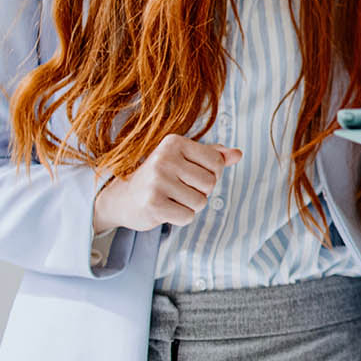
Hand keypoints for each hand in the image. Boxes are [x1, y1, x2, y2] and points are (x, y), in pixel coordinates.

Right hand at [93, 134, 240, 233]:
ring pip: (200, 202)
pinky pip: (188, 217)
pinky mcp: (153, 204)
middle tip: (178, 189)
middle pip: (210, 183)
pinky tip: (164, 209)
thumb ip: (213, 156)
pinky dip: (180, 218)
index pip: (217, 162)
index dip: (212, 175)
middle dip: (200, 192)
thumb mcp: (184, 160)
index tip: (192, 176)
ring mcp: (157, 182)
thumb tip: (238, 154)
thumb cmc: (160, 177)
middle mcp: (164, 159)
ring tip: (170, 198)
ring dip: (190, 206)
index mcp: (174, 143)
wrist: (122, 198)